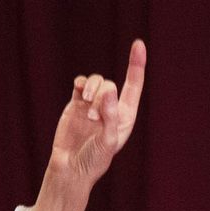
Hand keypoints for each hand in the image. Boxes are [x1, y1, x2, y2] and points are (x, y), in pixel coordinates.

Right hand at [27, 39, 146, 210]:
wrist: (71, 167)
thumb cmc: (95, 159)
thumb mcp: (107, 140)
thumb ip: (109, 115)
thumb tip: (110, 89)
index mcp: (125, 116)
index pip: (134, 85)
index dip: (136, 64)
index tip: (138, 44)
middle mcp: (111, 107)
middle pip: (110, 84)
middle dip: (101, 96)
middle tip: (92, 117)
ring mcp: (93, 104)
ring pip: (96, 81)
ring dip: (91, 90)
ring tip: (85, 112)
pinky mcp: (76, 103)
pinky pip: (80, 83)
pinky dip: (81, 84)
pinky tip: (79, 93)